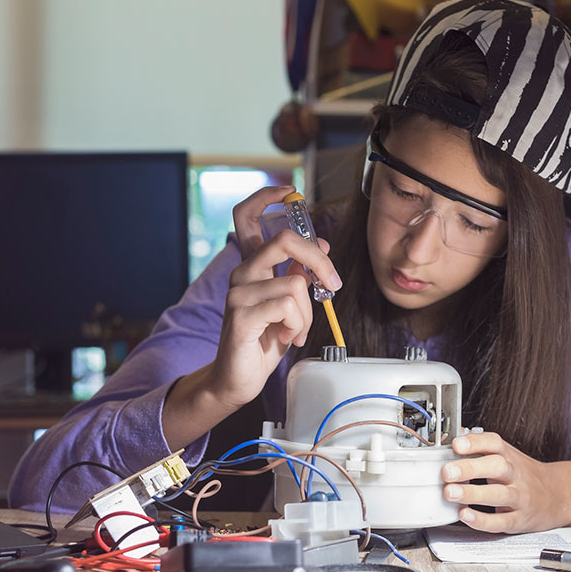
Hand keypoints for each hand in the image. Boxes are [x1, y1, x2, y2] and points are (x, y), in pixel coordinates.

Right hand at [205, 186, 342, 408]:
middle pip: (285, 240)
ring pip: (296, 284)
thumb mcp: (290, 303)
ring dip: (307, 313)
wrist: (239, 378)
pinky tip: (286, 338)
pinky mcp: (241, 315)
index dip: (268, 196)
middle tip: (332, 283)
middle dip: (318, 260)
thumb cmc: (264, 340)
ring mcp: (238, 293)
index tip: (291, 193)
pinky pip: (288, 306)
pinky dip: (298, 326)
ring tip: (296, 331)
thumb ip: (300, 273)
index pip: (247, 215)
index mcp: (252, 265)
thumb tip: (322, 245)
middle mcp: (242, 272)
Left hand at [441, 433, 570, 533]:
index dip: (475, 442)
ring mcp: (520, 497)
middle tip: (447, 471)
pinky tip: (465, 515)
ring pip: (499, 494)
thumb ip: (480, 450)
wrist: (559, 495)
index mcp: (510, 456)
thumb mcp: (507, 457)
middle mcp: (515, 474)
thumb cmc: (524, 475)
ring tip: (450, 492)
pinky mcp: (519, 520)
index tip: (457, 444)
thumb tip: (452, 439)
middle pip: (497, 467)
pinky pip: (501, 521)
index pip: (494, 443)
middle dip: (470, 468)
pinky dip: (482, 520)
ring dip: (473, 493)